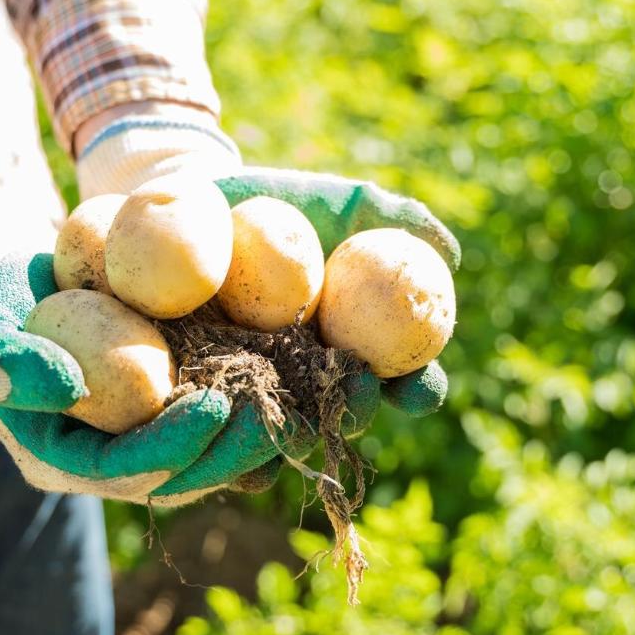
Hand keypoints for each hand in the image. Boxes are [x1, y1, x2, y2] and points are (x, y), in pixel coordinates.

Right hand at [0, 203, 297, 504]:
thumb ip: (4, 362)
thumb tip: (66, 386)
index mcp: (62, 458)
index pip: (126, 470)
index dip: (175, 446)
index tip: (217, 406)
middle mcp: (110, 455)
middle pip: (184, 469)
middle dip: (236, 446)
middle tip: (281, 409)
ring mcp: (145, 427)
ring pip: (217, 444)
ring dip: (268, 425)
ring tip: (316, 396)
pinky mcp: (175, 393)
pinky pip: (228, 402)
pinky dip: (270, 387)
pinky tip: (314, 366)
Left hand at [75, 110, 459, 428]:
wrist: (187, 204)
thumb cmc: (274, 202)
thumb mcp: (332, 201)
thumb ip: (389, 217)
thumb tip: (447, 251)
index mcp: (353, 346)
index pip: (401, 378)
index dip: (418, 388)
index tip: (421, 384)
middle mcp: (309, 381)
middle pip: (344, 412)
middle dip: (357, 410)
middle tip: (359, 391)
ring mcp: (255, 394)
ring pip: (282, 428)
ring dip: (293, 431)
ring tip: (294, 422)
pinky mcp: (198, 398)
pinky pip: (213, 429)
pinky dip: (219, 433)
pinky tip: (219, 422)